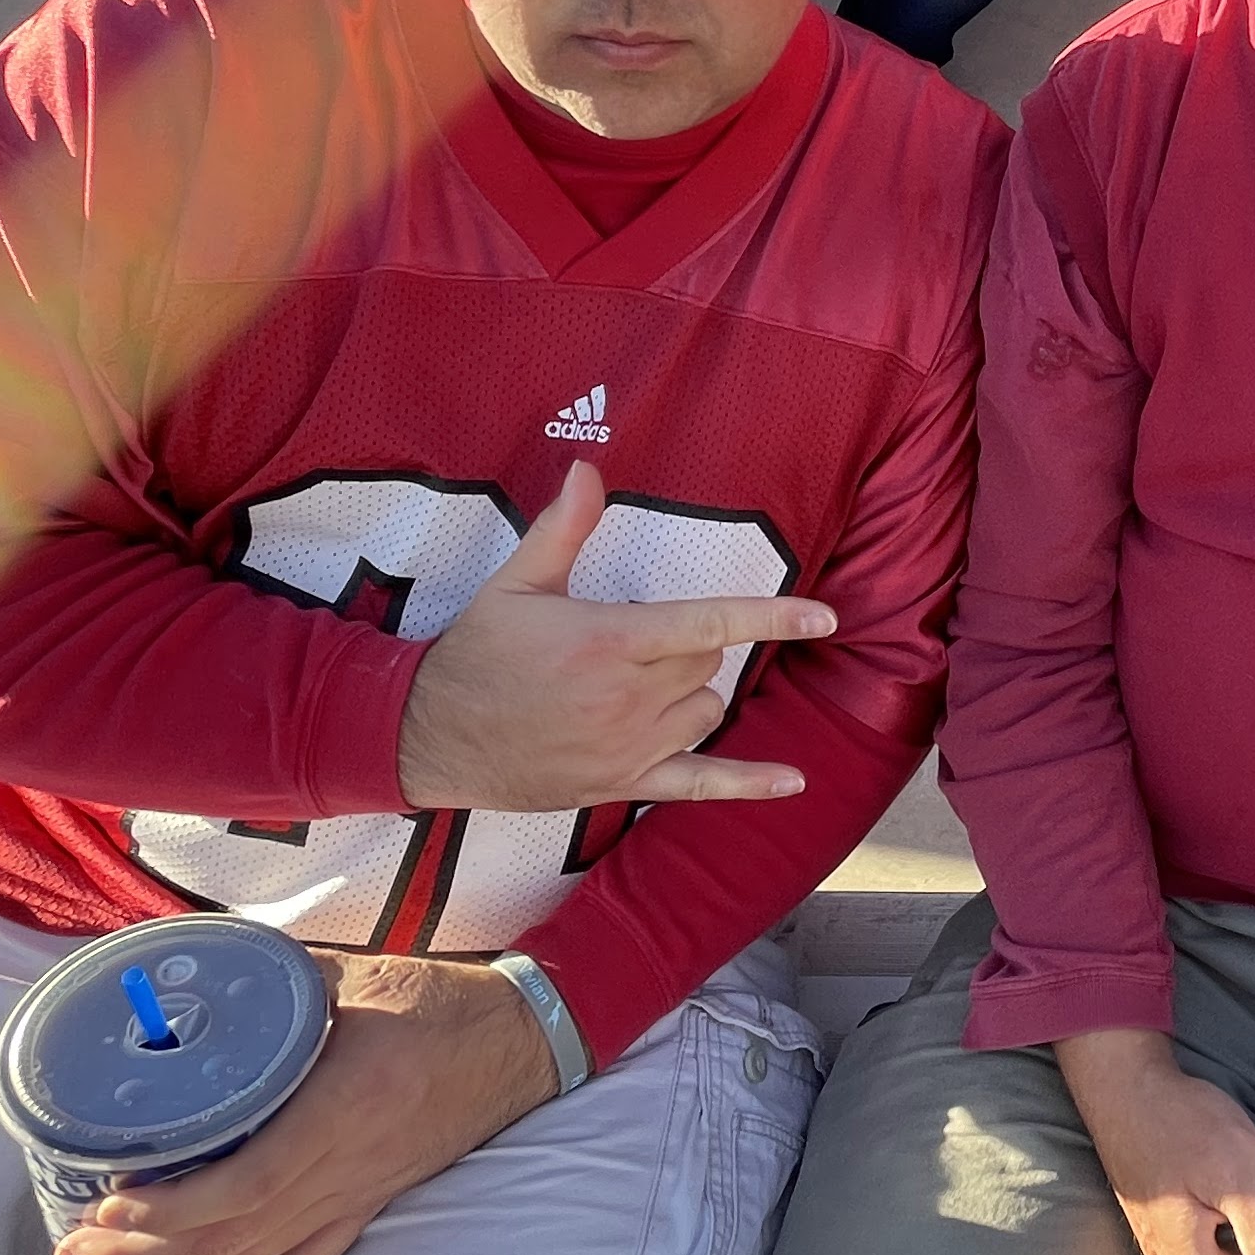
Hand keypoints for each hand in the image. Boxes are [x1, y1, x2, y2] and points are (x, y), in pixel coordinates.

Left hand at [51, 952, 556, 1254]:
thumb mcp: (349, 976)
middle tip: (71, 1251)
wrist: (518, 1043)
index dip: (173, 1211)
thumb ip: (270, 983)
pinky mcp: (365, 1208)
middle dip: (144, 1254)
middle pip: (234, 1236)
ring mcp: (356, 1197)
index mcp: (344, 1107)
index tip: (109, 1204)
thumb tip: (185, 981)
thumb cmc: (435, 1001)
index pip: (249, 1184)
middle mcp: (348, 1168)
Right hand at [393, 458, 832, 808]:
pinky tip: (792, 783)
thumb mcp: (515, 584)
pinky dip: (748, 784)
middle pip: (708, 662)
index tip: (825, 615)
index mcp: (607, 641)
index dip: (772, 618)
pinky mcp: (622, 783)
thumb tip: (588, 469)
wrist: (429, 736)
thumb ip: (562, 529)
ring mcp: (627, 747)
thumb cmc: (476, 653)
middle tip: (631, 642)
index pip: (709, 622)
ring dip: (692, 694)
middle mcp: (625, 698)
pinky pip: (700, 785)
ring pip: (707, 711)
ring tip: (635, 686)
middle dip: (689, 644)